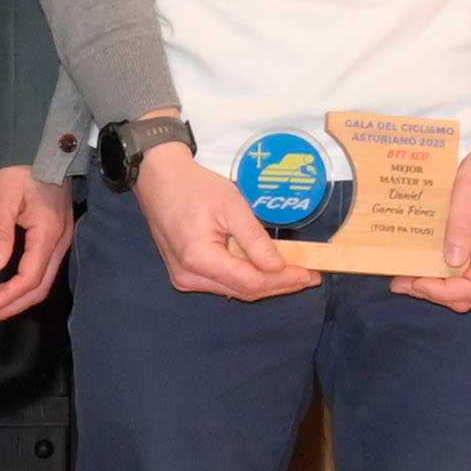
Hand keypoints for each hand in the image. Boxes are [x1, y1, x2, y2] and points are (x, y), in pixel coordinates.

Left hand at [0, 165, 69, 324]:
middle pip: (37, 289)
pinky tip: (3, 290)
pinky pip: (40, 273)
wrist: (44, 152)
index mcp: (48, 234)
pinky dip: (21, 288)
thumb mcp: (3, 198)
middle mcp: (60, 244)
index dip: (6, 297)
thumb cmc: (21, 172)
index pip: (29, 278)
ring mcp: (60, 243)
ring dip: (13, 300)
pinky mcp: (55, 241)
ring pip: (40, 284)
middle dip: (8, 307)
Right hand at [132, 142, 320, 302]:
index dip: (283, 281)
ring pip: (234, 289)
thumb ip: (255, 240)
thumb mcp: (232, 206)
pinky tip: (267, 269)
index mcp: (199, 260)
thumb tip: (279, 267)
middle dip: (279, 285)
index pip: (251, 282)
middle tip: (309, 276)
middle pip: (244, 291)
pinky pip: (223, 282)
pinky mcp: (185, 273)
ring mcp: (185, 278)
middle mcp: (189, 277)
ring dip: (265, 283)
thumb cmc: (194, 187)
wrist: (159, 179)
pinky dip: (247, 277)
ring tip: (294, 273)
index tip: (310, 274)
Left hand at [396, 119, 470, 310]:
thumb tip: (450, 261)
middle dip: (433, 292)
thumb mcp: (470, 192)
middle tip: (400, 280)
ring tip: (404, 273)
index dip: (443, 292)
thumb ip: (461, 226)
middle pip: (468, 293)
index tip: (414, 280)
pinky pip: (463, 267)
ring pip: (464, 283)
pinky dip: (440, 268)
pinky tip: (420, 257)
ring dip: (434, 282)